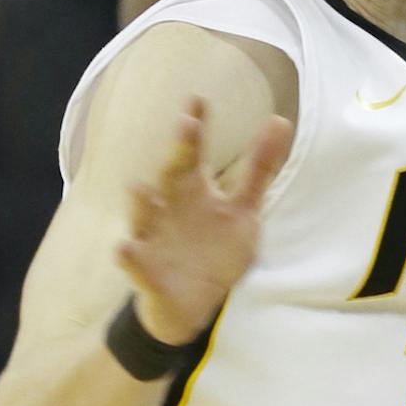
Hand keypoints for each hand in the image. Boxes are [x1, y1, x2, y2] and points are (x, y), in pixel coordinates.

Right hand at [116, 98, 292, 342]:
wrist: (189, 306)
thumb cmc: (214, 249)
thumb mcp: (243, 209)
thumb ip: (259, 169)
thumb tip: (280, 120)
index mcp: (193, 192)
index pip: (195, 154)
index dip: (197, 127)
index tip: (198, 100)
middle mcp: (169, 208)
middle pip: (172, 176)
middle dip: (179, 153)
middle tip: (187, 124)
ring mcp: (154, 239)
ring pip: (143, 217)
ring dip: (141, 203)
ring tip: (139, 187)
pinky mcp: (147, 274)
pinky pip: (135, 264)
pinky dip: (129, 257)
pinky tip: (125, 248)